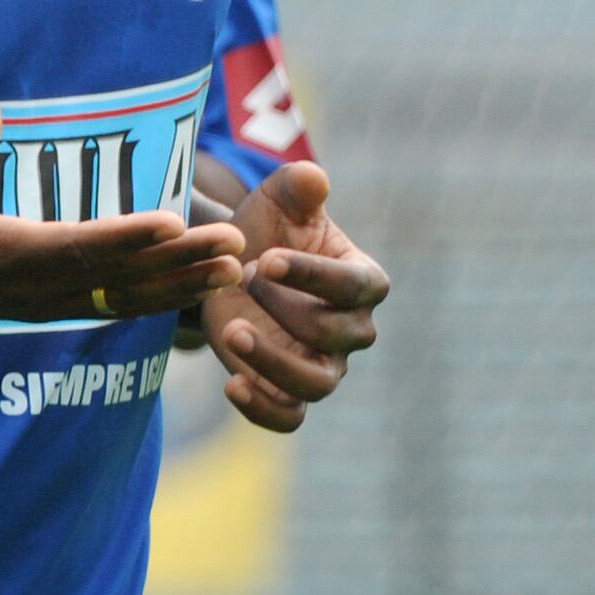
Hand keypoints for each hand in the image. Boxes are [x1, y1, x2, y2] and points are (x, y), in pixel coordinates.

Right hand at [0, 100, 248, 329]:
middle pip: (115, 275)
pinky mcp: (51, 308)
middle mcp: (29, 287)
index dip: (127, 235)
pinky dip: (159, 297)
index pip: (74, 245)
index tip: (175, 222)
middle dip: (177, 260)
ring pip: (123, 298)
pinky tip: (196, 285)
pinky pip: (114, 305)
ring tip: (234, 269)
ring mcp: (42, 304)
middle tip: (232, 244)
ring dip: (180, 283)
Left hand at [198, 159, 389, 433]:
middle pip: (334, 334)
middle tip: (241, 278)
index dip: (314, 276)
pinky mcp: (287, 390)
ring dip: (274, 362)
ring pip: (317, 384)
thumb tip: (313, 176)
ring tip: (231, 331)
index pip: (356, 287)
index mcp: (363, 281)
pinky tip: (231, 384)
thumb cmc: (268, 231)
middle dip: (284, 308)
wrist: (233, 270)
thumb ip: (296, 189)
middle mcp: (352, 329)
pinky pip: (289, 417)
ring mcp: (323, 365)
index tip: (267, 259)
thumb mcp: (278, 203)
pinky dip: (264, 409)